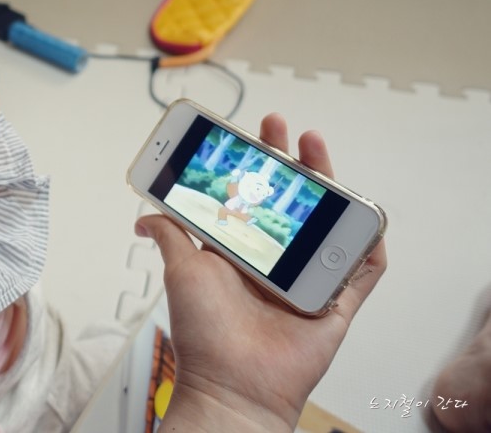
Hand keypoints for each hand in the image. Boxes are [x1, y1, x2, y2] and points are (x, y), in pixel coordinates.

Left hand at [136, 113, 386, 431]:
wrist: (230, 385)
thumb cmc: (204, 334)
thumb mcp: (181, 271)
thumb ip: (170, 234)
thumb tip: (145, 214)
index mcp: (240, 252)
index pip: (252, 197)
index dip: (255, 166)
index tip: (251, 135)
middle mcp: (274, 262)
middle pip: (291, 203)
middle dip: (290, 163)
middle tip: (283, 130)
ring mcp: (305, 280)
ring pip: (326, 224)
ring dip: (329, 187)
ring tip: (316, 151)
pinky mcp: (333, 304)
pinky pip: (362, 272)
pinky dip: (370, 245)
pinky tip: (367, 216)